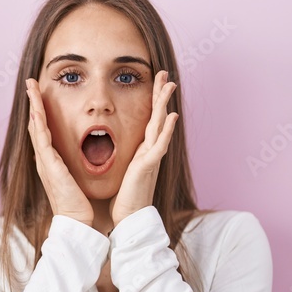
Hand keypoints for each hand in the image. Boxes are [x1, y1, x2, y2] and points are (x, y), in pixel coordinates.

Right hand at [25, 79, 93, 226]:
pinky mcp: (49, 166)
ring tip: (31, 88)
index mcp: (50, 160)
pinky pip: (42, 139)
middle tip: (30, 83)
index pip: (43, 130)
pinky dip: (39, 122)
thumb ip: (71, 165)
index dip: (40, 111)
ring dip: (33, 105)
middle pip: (35, 124)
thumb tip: (73, 155)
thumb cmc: (77, 202)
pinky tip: (37, 109)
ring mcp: (44, 161)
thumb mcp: (73, 177)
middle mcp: (44, 158)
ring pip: (36, 127)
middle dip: (33, 102)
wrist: (76, 220)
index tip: (40, 94)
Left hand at [109, 70, 178, 226]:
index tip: (156, 82)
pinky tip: (172, 116)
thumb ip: (127, 157)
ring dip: (165, 104)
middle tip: (166, 74)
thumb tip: (120, 146)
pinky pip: (159, 144)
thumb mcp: (124, 170)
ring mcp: (151, 157)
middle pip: (158, 116)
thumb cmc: (126, 197)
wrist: (130, 217)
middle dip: (161, 94)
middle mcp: (150, 150)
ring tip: (170, 85)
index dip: (153, 101)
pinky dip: (166, 130)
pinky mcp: (149, 166)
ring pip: (160, 125)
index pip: (150, 120)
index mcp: (143, 150)